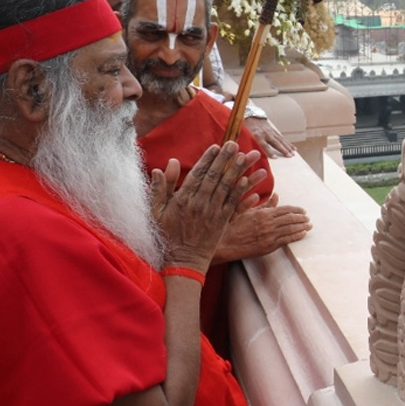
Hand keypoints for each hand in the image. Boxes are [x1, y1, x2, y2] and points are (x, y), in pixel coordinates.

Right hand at [151, 142, 266, 272]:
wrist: (183, 260)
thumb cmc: (167, 235)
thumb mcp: (156, 212)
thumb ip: (160, 189)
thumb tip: (162, 167)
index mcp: (183, 200)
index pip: (198, 174)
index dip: (208, 159)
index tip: (216, 146)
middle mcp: (199, 204)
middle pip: (215, 177)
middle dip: (225, 159)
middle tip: (234, 144)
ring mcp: (212, 213)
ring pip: (226, 187)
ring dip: (237, 171)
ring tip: (246, 156)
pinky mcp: (222, 222)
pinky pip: (233, 203)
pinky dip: (241, 191)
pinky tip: (248, 180)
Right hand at [214, 193, 311, 261]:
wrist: (225, 244)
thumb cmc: (234, 226)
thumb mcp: (248, 210)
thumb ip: (265, 204)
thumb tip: (276, 195)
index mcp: (263, 213)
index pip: (285, 209)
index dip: (296, 210)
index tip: (303, 210)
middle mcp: (268, 223)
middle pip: (291, 219)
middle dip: (302, 218)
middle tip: (308, 218)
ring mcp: (269, 235)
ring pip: (291, 229)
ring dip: (302, 227)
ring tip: (309, 225)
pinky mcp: (269, 246)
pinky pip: (287, 240)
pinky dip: (297, 236)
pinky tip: (303, 234)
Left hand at [245, 116, 294, 157]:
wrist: (251, 116)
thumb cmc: (246, 128)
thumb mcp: (244, 135)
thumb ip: (246, 143)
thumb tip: (247, 154)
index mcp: (256, 135)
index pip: (264, 144)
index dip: (269, 151)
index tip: (275, 158)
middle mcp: (265, 133)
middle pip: (275, 142)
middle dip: (283, 149)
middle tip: (290, 156)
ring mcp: (271, 132)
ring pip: (281, 140)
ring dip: (288, 147)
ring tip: (293, 154)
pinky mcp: (274, 131)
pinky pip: (282, 138)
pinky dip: (288, 143)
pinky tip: (294, 148)